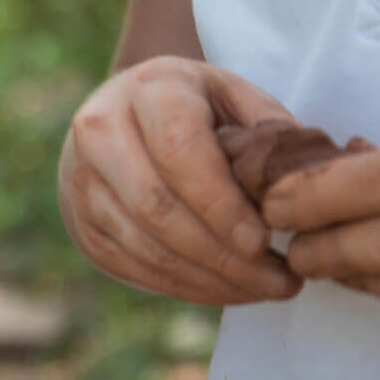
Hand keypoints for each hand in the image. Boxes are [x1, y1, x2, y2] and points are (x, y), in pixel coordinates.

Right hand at [59, 56, 302, 304]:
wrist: (126, 114)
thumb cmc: (198, 108)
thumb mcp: (236, 97)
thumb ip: (269, 131)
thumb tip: (297, 188)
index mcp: (147, 90)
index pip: (179, 152)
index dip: (221, 204)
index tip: (264, 242)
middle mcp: (100, 132)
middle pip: (157, 207)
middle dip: (224, 255)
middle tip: (281, 280)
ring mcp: (83, 182)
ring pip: (145, 246)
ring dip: (211, 279)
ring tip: (265, 289)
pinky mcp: (82, 226)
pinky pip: (135, 267)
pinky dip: (187, 287)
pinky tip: (230, 289)